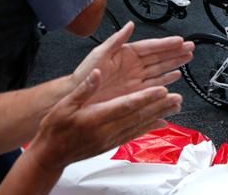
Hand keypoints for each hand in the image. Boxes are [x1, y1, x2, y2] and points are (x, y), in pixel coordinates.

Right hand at [25, 68, 181, 171]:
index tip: (161, 89)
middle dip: (159, 106)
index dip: (145, 97)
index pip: (126, 106)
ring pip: (140, 125)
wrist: (50, 155)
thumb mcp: (65, 105)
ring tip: (176, 106)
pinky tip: (161, 122)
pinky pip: (135, 134)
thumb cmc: (55, 129)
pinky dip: (150, 127)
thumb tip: (97, 73)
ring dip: (159, 115)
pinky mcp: (112, 144)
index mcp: (95, 118)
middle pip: (138, 116)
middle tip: (177, 97)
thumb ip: (84, 89)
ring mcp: (111, 139)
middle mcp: (107, 130)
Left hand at [72, 21, 193, 104]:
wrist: (78, 97)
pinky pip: (155, 84)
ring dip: (174, 64)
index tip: (180, 41)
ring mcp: (136, 79)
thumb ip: (116, 40)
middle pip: (160, 57)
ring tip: (187, 58)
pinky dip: (167, 80)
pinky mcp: (136, 92)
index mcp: (126, 54)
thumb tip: (129, 26)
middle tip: (191, 47)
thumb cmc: (84, 75)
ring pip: (161, 69)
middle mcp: (134, 65)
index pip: (151, 47)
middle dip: (176, 52)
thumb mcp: (99, 54)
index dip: (166, 44)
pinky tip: (175, 76)